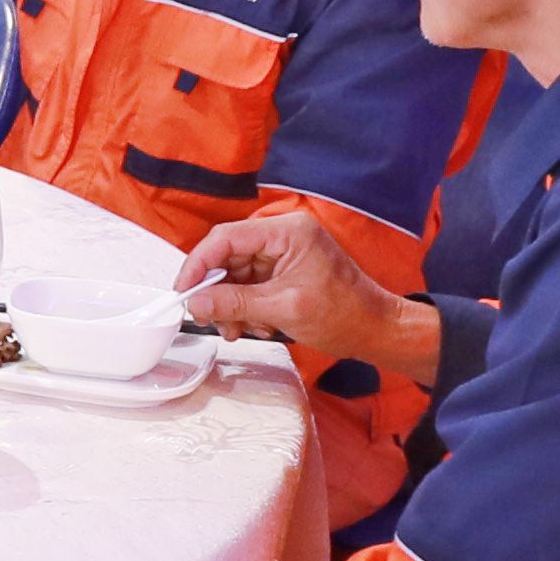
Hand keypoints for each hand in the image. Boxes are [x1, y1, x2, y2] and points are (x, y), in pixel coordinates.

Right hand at [179, 209, 429, 387]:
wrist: (375, 330)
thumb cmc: (344, 314)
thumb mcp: (282, 309)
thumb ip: (234, 303)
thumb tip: (196, 303)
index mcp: (287, 231)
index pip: (226, 237)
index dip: (198, 264)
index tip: (184, 291)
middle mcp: (284, 234)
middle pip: (228, 255)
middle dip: (218, 291)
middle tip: (211, 319)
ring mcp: (284, 251)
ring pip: (236, 273)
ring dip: (232, 304)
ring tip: (242, 329)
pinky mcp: (285, 268)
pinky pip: (251, 283)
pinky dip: (247, 306)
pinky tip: (258, 325)